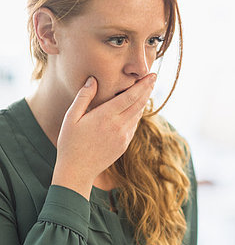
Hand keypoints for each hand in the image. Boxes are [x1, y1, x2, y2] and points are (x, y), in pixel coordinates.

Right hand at [52, 73, 155, 198]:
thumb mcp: (71, 118)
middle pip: (139, 104)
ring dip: (143, 101)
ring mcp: (123, 137)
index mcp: (105, 116)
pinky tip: (136, 108)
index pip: (130, 96)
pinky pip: (133, 125)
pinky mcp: (124, 145)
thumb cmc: (70, 142)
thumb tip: (93, 80)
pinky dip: (137, 114)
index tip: (151, 74)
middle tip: (154, 77)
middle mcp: (118, 126)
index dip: (143, 85)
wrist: (77, 170)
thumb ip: (83, 97)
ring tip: (147, 89)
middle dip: (147, 89)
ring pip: (138, 115)